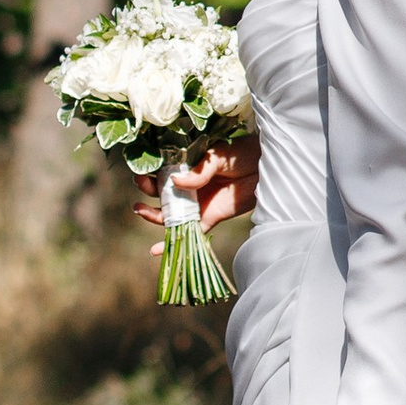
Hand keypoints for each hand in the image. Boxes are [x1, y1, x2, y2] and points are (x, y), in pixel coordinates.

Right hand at [134, 137, 259, 231]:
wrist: (265, 167)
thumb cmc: (242, 153)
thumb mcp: (218, 155)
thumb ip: (199, 170)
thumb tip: (176, 182)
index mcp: (190, 167)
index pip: (164, 172)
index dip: (152, 173)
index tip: (142, 171)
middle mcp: (191, 187)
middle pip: (163, 194)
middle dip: (149, 190)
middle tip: (141, 183)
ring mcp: (199, 204)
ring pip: (171, 214)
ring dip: (153, 215)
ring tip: (139, 210)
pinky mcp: (209, 218)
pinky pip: (189, 233)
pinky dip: (172, 243)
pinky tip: (155, 250)